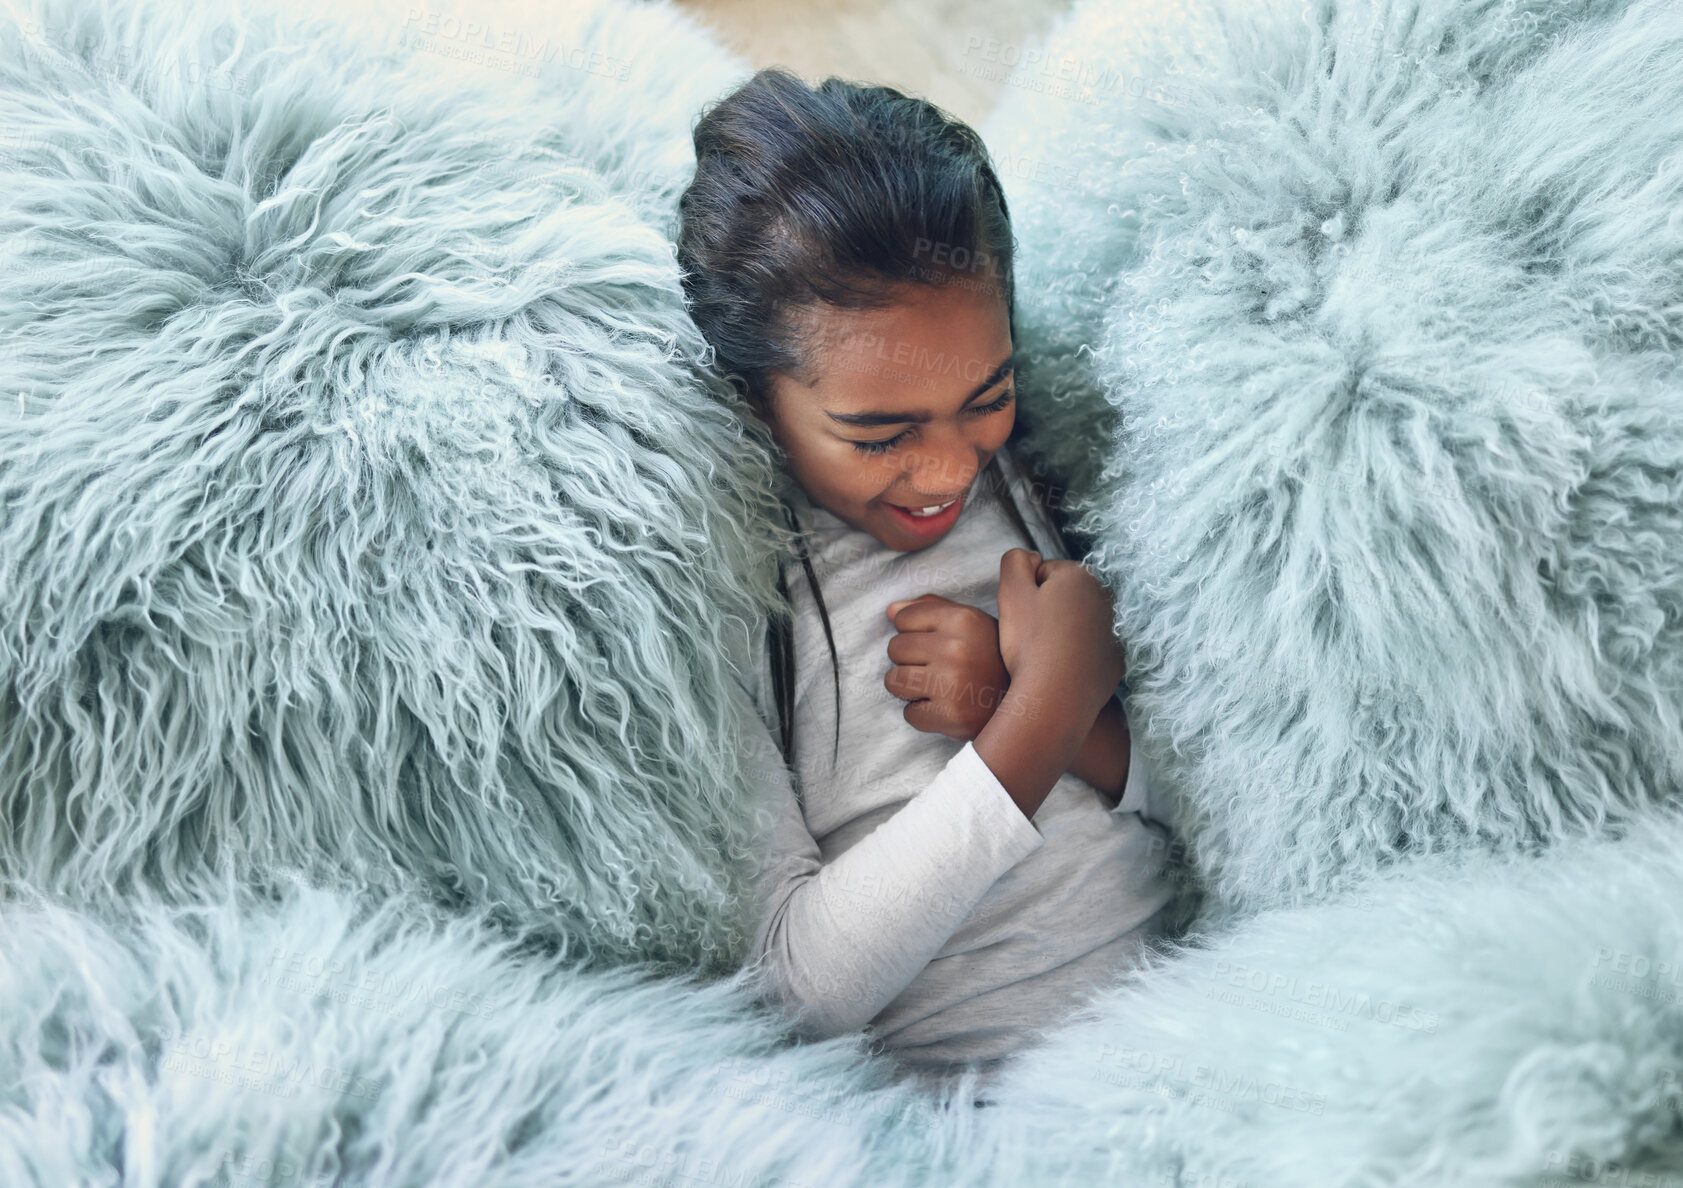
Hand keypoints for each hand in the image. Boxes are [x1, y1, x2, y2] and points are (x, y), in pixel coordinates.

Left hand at [883, 595, 1009, 742]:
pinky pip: (909, 714)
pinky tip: (943, 707)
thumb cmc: (992, 659)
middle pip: (895, 648)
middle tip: (935, 668)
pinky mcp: (951, 715)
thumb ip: (932, 609)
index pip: (903, 619)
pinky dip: (922, 714)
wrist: (1027, 705)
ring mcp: (952, 683)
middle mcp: (957, 648)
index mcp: (963, 619)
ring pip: (894, 681)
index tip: (932, 643)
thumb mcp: (972, 623)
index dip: (913, 632)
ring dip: (909, 688)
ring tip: (935, 687)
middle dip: (909, 660)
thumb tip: (891, 610)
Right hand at [995, 548, 1124, 716]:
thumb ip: (1015, 560)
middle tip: (1030, 637)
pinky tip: (1060, 670)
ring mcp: (1114, 632)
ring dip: (1060, 633)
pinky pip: (1088, 651)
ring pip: (1076, 624)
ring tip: (1043, 655)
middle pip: (1062, 597)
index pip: (1043, 574)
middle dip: (1046, 611)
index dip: (1024, 595)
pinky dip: (1075, 657)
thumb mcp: (1010, 592)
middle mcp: (1105, 599)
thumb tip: (1030, 557)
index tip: (1022, 618)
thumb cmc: (1030, 644)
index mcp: (1081, 576)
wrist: (1055, 699)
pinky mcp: (1115, 661)